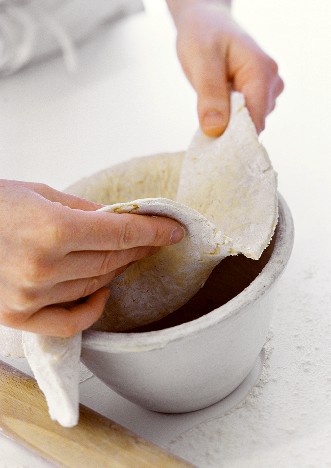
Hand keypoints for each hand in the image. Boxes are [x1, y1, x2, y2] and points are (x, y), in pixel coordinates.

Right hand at [0, 180, 183, 336]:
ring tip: (126, 254)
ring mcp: (31, 296)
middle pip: (112, 259)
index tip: (174, 230)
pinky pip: (70, 320)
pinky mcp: (19, 315)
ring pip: (96, 284)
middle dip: (139, 246)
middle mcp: (44, 267)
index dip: (153, 230)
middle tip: (154, 237)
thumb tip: (115, 218)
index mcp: (51, 230)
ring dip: (117, 268)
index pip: (120, 233)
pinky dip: (93, 307)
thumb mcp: (39, 193)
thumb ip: (82, 210)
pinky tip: (103, 290)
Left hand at [175, 2, 283, 134]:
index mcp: (262, 72)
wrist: (206, 19)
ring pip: (248, 123)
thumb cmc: (203, 34)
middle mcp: (272, 83)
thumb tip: (214, 130)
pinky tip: (214, 105)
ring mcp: (268, 91)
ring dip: (227, 122)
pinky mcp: (258, 96)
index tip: (211, 141)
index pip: (255, 119)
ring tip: (208, 104)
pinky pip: (244, 117)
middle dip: (228, 129)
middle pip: (253, 123)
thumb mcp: (201, 62)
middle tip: (203, 118)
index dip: (234, 135)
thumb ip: (209, 96)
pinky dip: (228, 118)